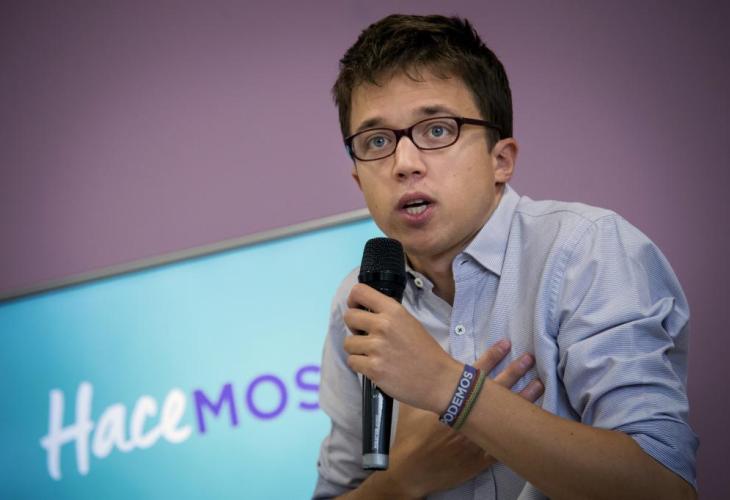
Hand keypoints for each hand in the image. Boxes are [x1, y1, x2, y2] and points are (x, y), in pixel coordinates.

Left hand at [344, 283, 459, 412]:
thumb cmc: (425, 351)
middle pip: (349, 317)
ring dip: (357, 350)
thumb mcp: (409, 322)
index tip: (356, 309)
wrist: (438, 379)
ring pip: (348, 343)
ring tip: (373, 354)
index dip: (353, 300)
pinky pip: (352, 362)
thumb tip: (364, 311)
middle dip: (354, 327)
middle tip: (365, 335)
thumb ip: (387, 314)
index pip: (360, 292)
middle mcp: (383, 325)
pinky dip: (360, 366)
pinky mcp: (373, 368)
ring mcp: (377, 348)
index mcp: (393, 311)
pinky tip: (375, 366)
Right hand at [384, 340, 544, 497]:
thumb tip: (420, 367)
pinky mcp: (480, 458)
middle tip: (529, 359)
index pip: (475, 373)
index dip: (492, 357)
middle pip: (495, 390)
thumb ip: (419, 387)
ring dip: (523, 399)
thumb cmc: (408, 436)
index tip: (506, 344)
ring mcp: (477, 437)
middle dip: (514, 372)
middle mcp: (468, 415)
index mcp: (451, 400)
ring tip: (538, 385)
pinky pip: (503, 444)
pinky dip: (517, 434)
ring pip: (505, 415)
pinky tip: (533, 425)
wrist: (411, 469)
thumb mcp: (410, 405)